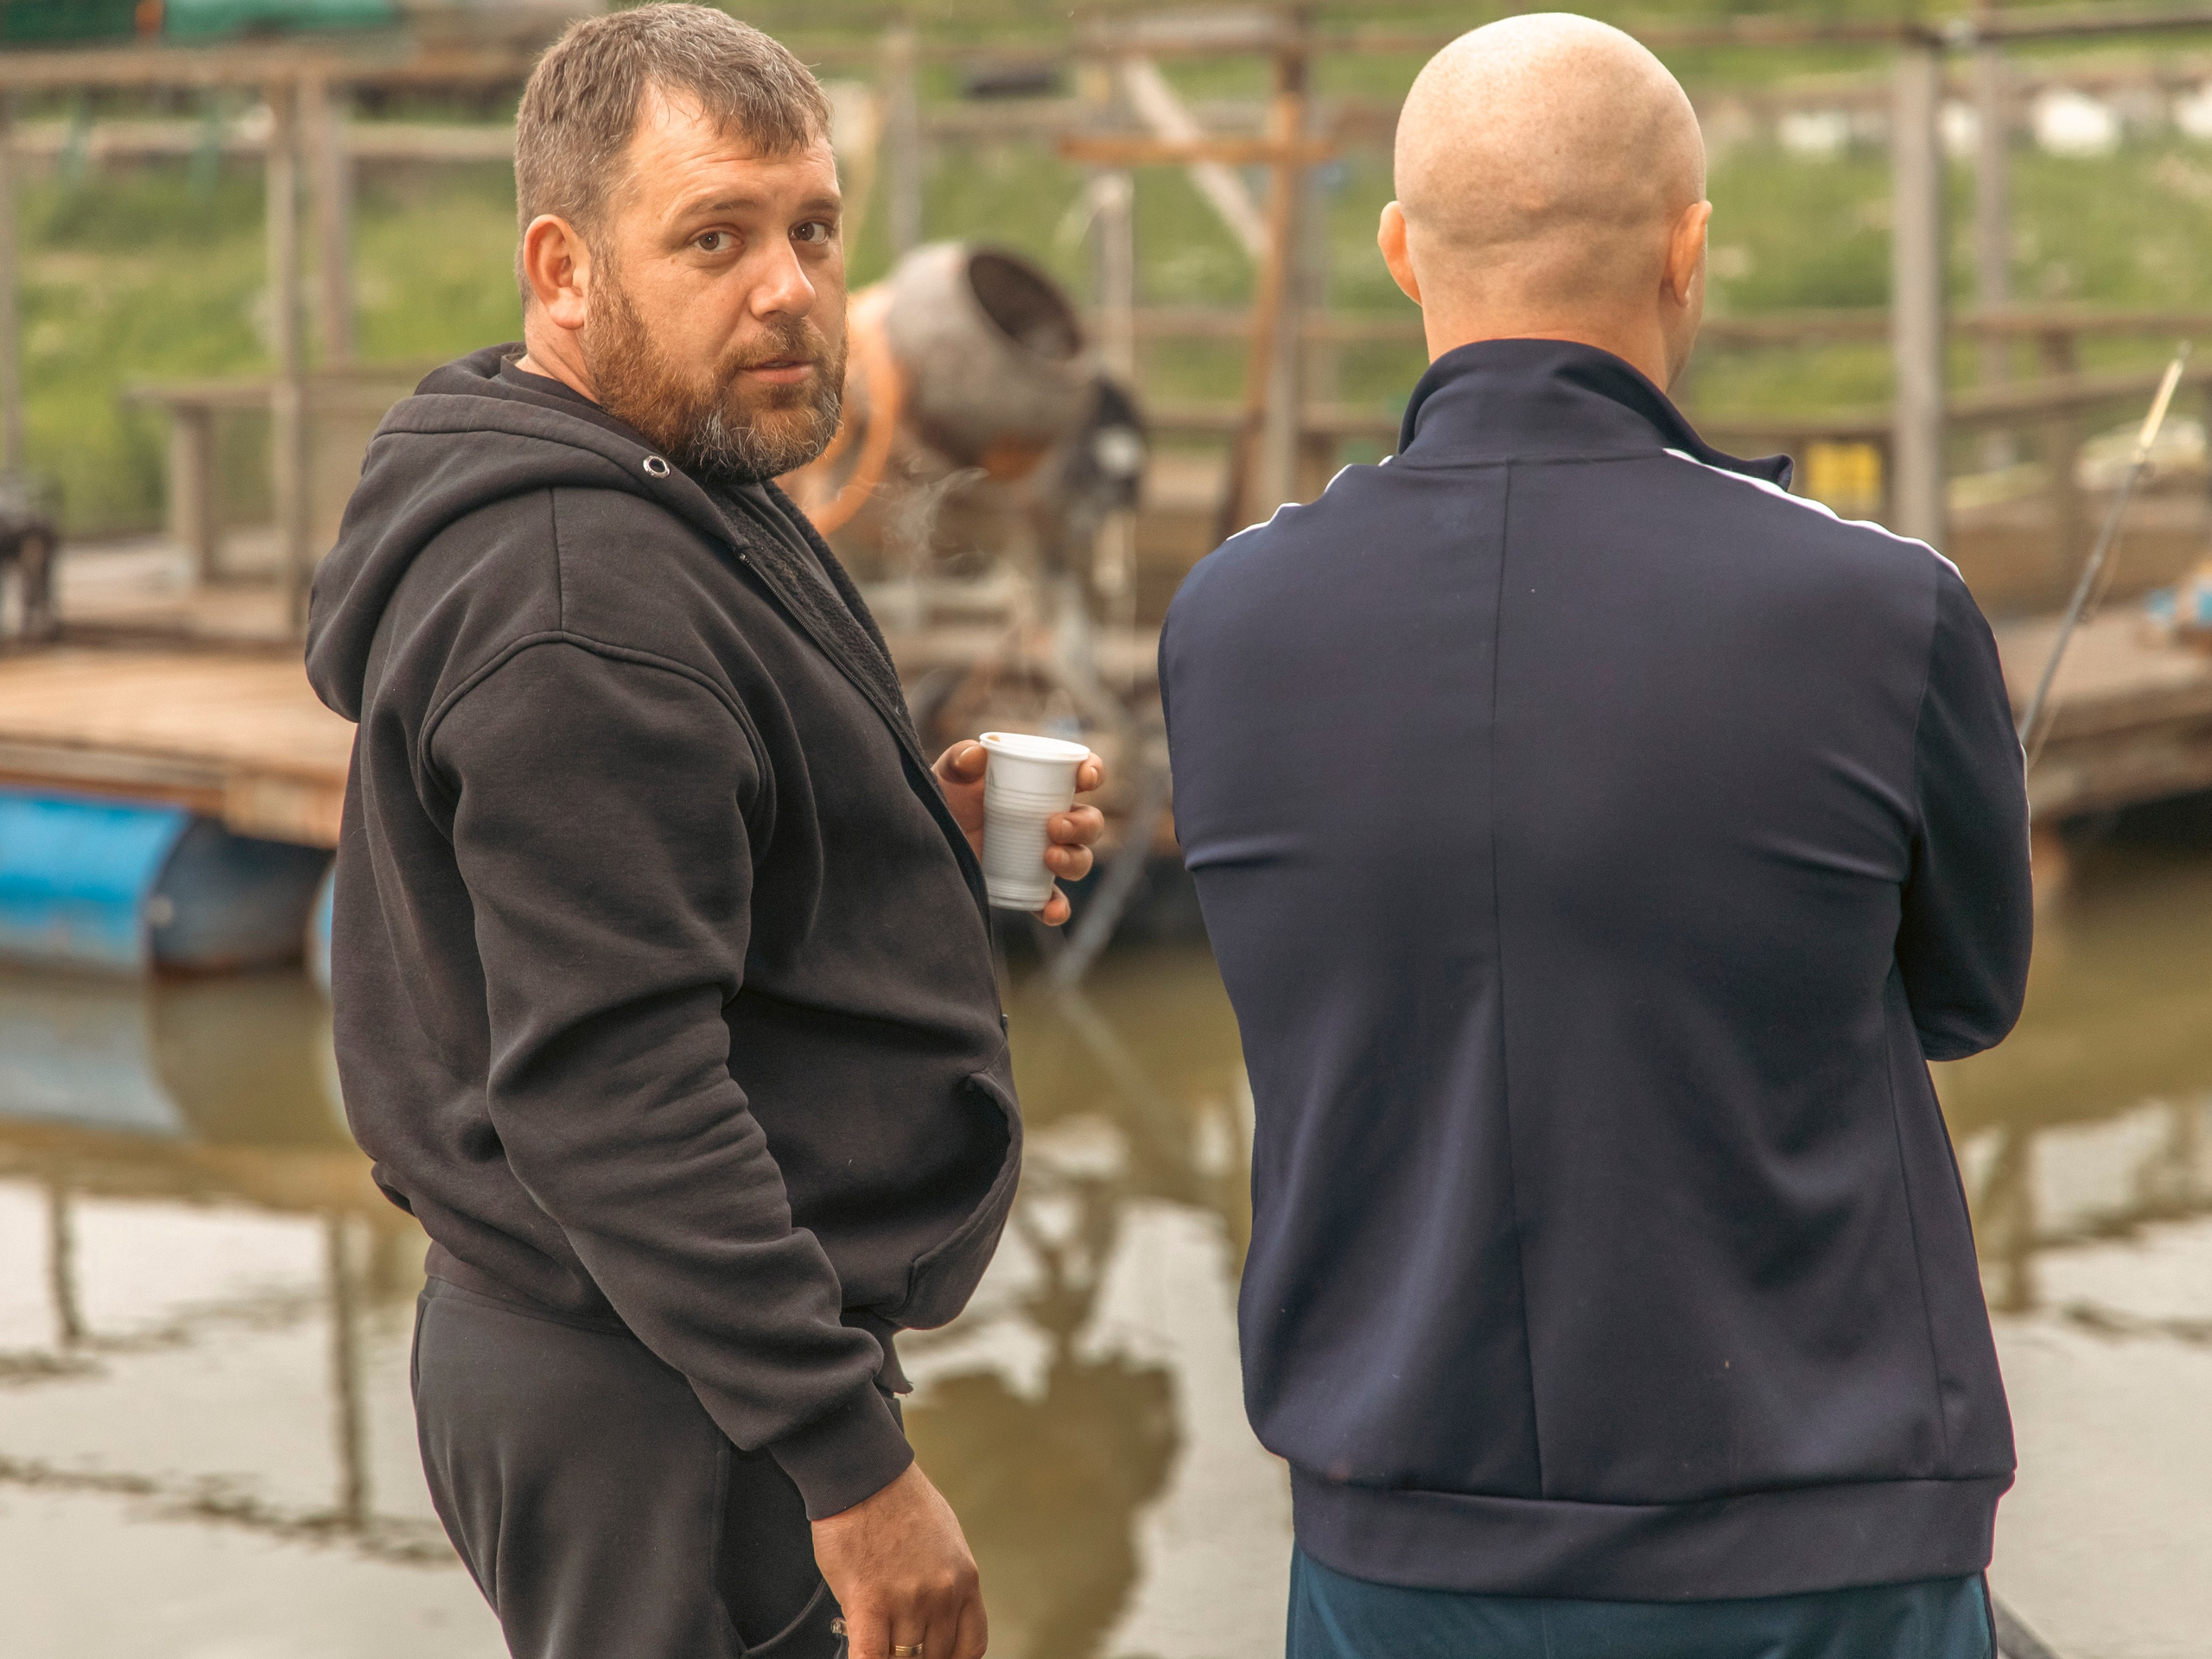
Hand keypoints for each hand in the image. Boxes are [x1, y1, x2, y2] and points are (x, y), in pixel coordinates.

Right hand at [813, 1462, 986, 1658]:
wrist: (866, 1475)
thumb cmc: (900, 1502)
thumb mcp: (946, 1541)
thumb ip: (945, 1583)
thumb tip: (934, 1620)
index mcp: (965, 1579)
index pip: (971, 1646)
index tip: (936, 1657)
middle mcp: (942, 1595)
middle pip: (934, 1656)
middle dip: (915, 1656)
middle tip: (897, 1640)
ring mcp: (908, 1601)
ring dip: (889, 1654)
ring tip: (877, 1634)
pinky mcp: (869, 1602)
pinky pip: (870, 1657)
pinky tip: (863, 1656)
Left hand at [932, 740, 1106, 925]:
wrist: (924, 840)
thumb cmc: (943, 800)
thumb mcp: (946, 776)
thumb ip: (958, 759)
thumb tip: (977, 754)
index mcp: (1041, 786)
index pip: (1080, 776)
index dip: (1092, 773)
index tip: (1085, 779)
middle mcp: (1049, 821)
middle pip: (1089, 823)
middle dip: (1083, 824)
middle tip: (1054, 825)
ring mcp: (1041, 857)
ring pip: (1080, 860)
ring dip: (1075, 859)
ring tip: (1050, 857)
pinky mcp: (1027, 888)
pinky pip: (1052, 901)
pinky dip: (1058, 908)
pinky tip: (1050, 909)